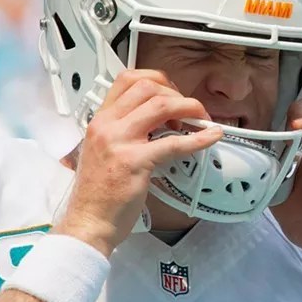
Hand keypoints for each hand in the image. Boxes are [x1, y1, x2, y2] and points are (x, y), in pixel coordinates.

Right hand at [54, 70, 222, 255]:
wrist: (88, 222)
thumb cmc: (98, 193)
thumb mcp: (103, 151)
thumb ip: (124, 132)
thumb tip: (159, 122)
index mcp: (100, 120)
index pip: (127, 79)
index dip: (156, 81)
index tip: (171, 94)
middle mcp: (107, 125)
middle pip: (148, 87)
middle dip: (176, 94)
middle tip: (188, 111)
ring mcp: (120, 142)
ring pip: (161, 106)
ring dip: (188, 108)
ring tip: (200, 120)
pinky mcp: (135, 162)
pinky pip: (174, 143)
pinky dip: (199, 138)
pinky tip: (212, 137)